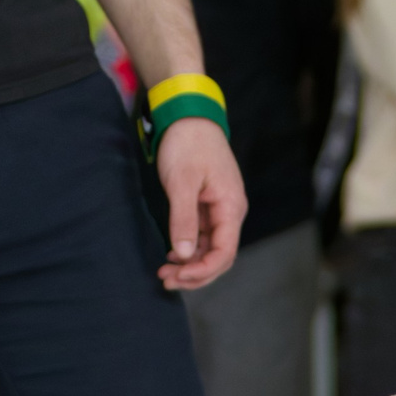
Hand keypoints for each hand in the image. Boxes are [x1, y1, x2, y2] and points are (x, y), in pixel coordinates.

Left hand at [153, 116, 244, 291]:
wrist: (188, 116)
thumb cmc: (188, 143)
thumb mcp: (182, 182)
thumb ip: (184, 219)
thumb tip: (185, 255)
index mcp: (231, 207)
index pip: (224, 253)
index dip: (203, 270)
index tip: (178, 274)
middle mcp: (229, 213)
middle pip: (219, 257)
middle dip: (195, 274)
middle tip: (166, 279)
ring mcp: (219, 211)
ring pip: (209, 250)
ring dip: (190, 265)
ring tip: (165, 271)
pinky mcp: (207, 208)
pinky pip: (202, 238)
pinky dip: (188, 250)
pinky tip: (171, 253)